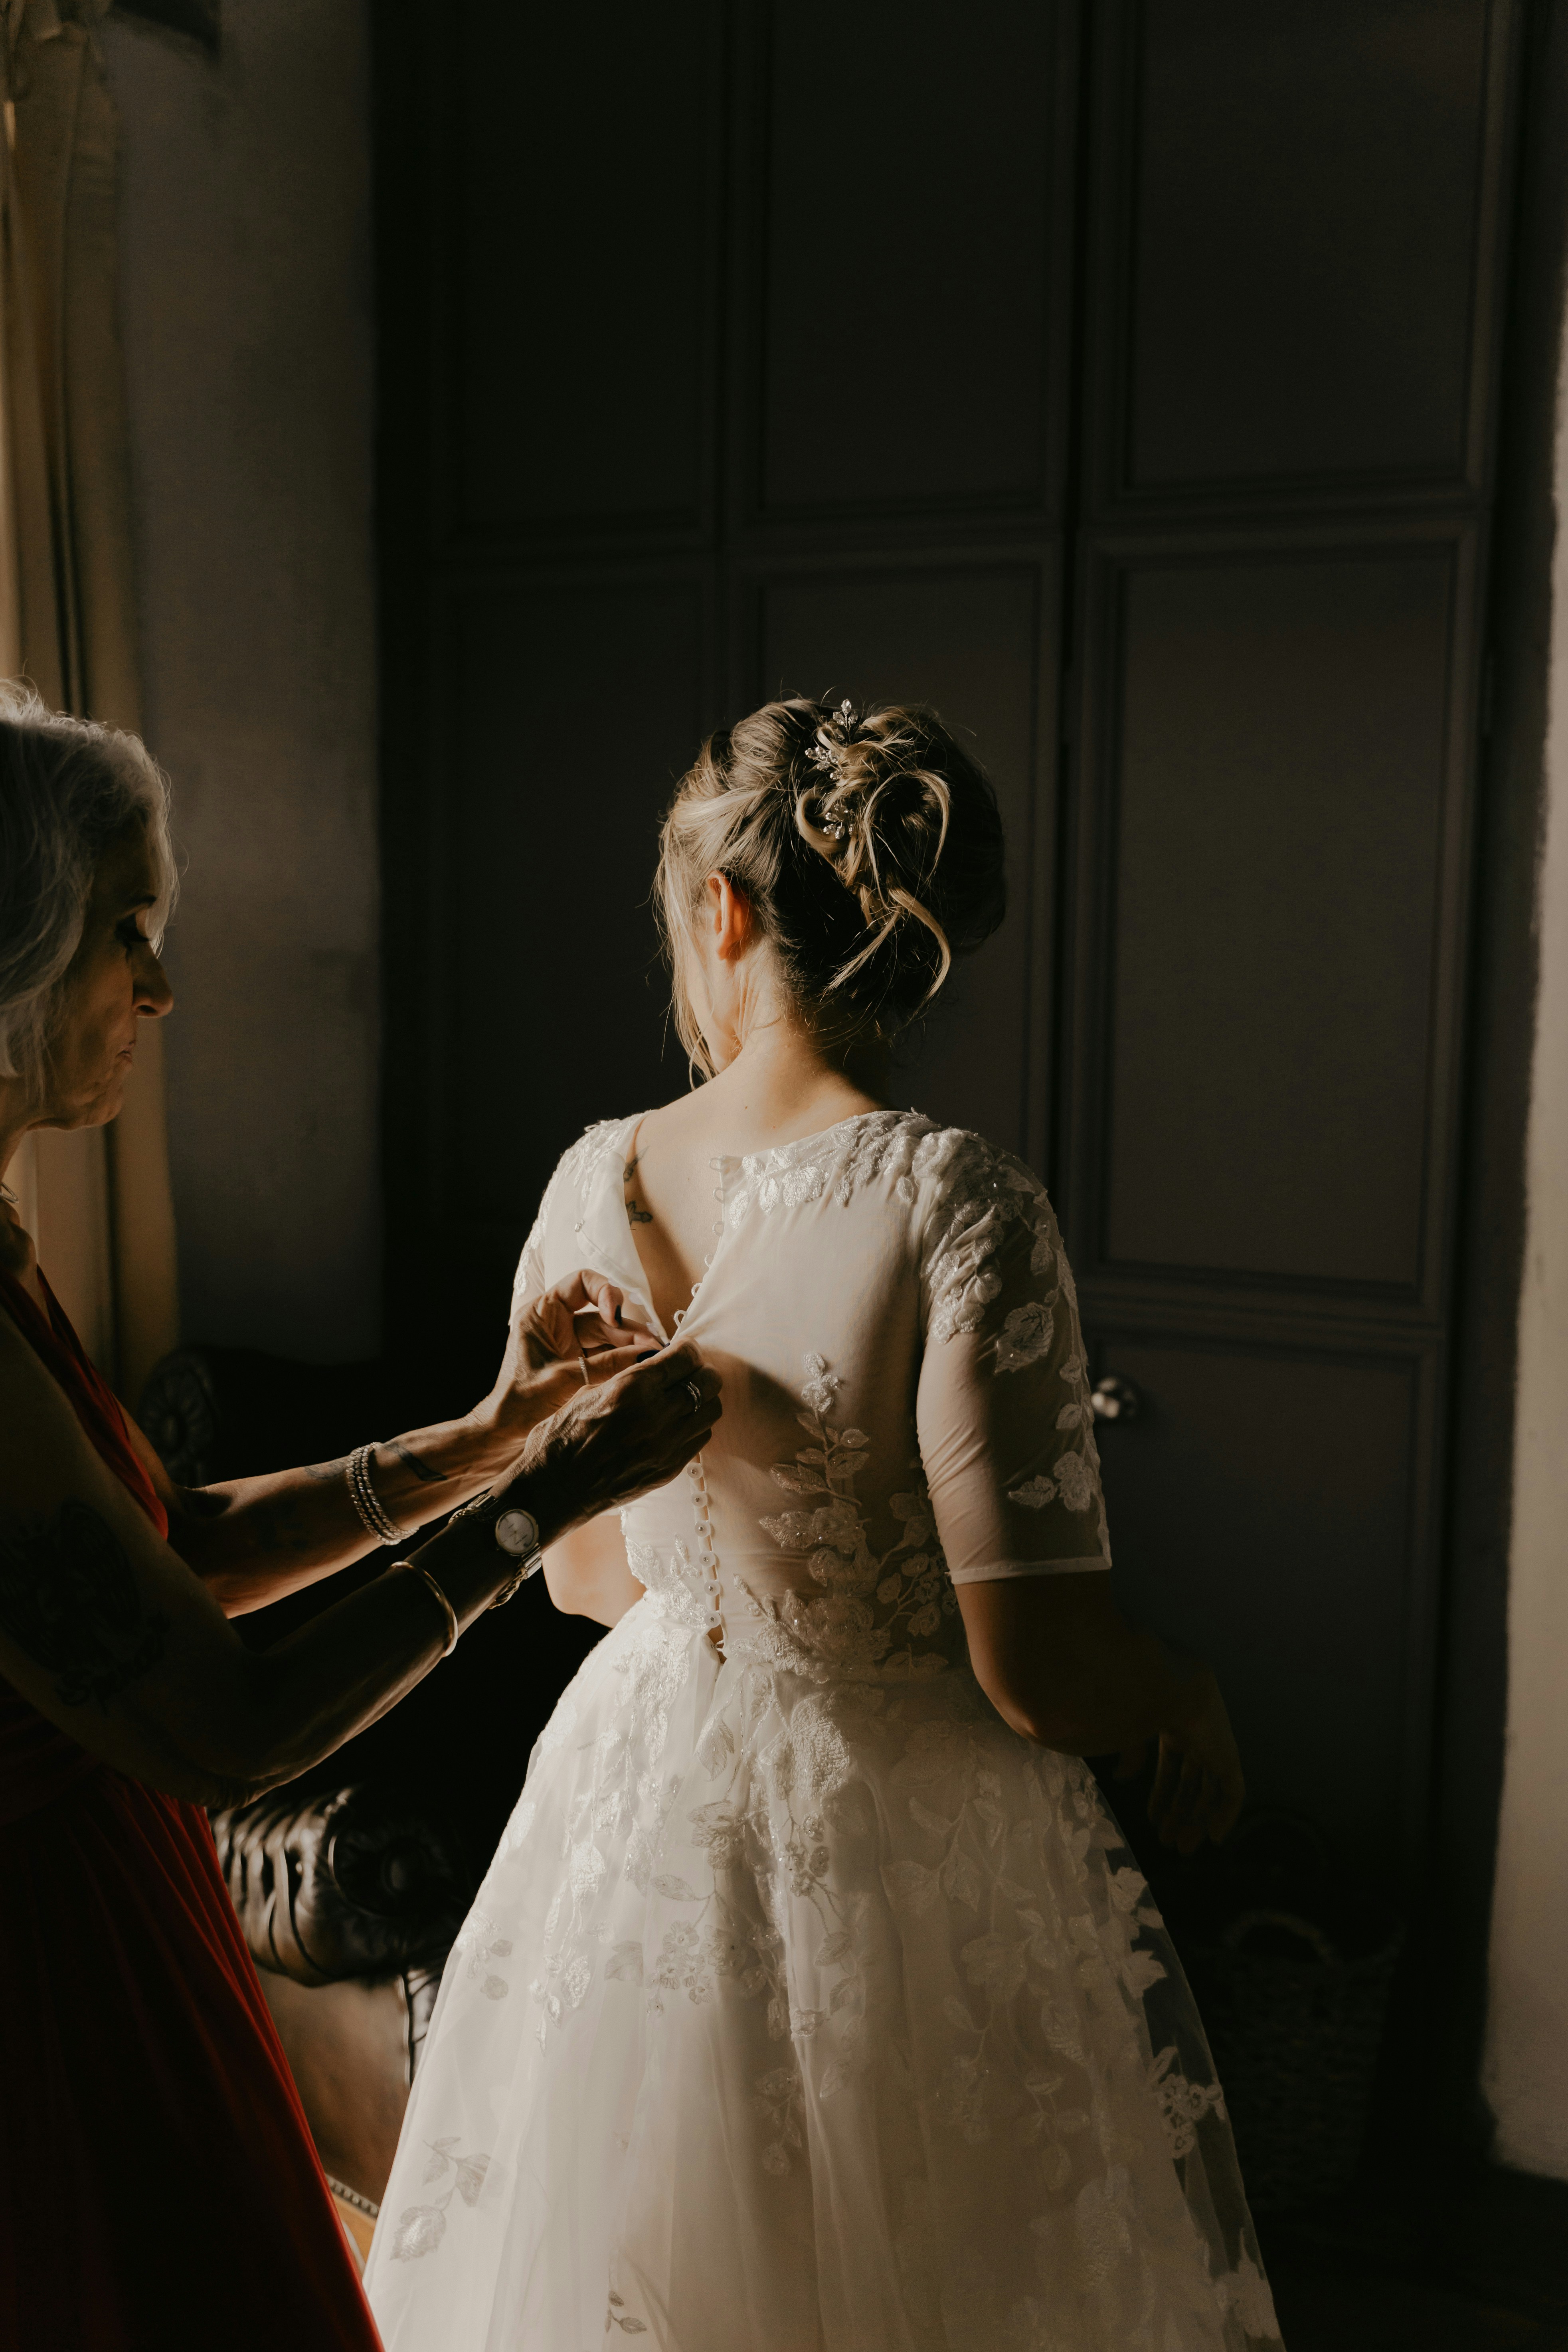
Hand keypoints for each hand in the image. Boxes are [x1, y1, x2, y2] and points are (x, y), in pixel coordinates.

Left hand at [479, 1269, 661, 1446]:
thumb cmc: (522, 1404)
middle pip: (603, 1314)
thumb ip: (607, 1365)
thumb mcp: (566, 1380)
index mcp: (543, 1313)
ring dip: (632, 1346)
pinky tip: (643, 1368)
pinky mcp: (578, 1363)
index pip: (581, 1282)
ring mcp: (569, 1343)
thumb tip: (647, 1355)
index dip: (605, 1292)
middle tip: (654, 1347)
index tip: (615, 1317)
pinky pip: (607, 1355)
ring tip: (656, 1358)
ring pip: (609, 1336)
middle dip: (629, 1330)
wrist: (505, 1435)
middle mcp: (558, 1323)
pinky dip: (625, 1361)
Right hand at [513, 1341, 721, 1540]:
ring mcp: (667, 1445)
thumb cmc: (562, 1438)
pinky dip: (696, 1424)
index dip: (688, 1349)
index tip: (685, 1348)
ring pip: (711, 1410)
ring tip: (687, 1396)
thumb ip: (626, 1378)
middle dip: (701, 1370)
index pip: (683, 1358)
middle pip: (707, 1382)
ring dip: (703, 1398)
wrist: (555, 1489)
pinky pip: (700, 1438)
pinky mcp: (669, 1468)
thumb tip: (653, 1366)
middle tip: (690, 1369)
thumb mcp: (589, 1392)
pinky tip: (678, 1422)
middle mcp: (656, 1415)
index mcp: (632, 1388)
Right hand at [1138, 1664, 1244, 1855]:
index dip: (1162, 1795)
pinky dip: (1226, 1816)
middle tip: (1169, 1843)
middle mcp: (1197, 1737)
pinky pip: (1233, 1793)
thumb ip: (1130, 1755)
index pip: (1172, 1768)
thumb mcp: (1130, 1731)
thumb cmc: (1140, 1703)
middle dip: (1180, 1813)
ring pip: (1210, 1791)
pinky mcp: (1229, 1756)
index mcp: (1173, 1727)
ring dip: (1198, 1820)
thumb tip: (1123, 1778)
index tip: (1153, 1820)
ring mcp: (1215, 1746)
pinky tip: (1214, 1838)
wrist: (1167, 1685)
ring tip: (1183, 1848)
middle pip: (1192, 1784)